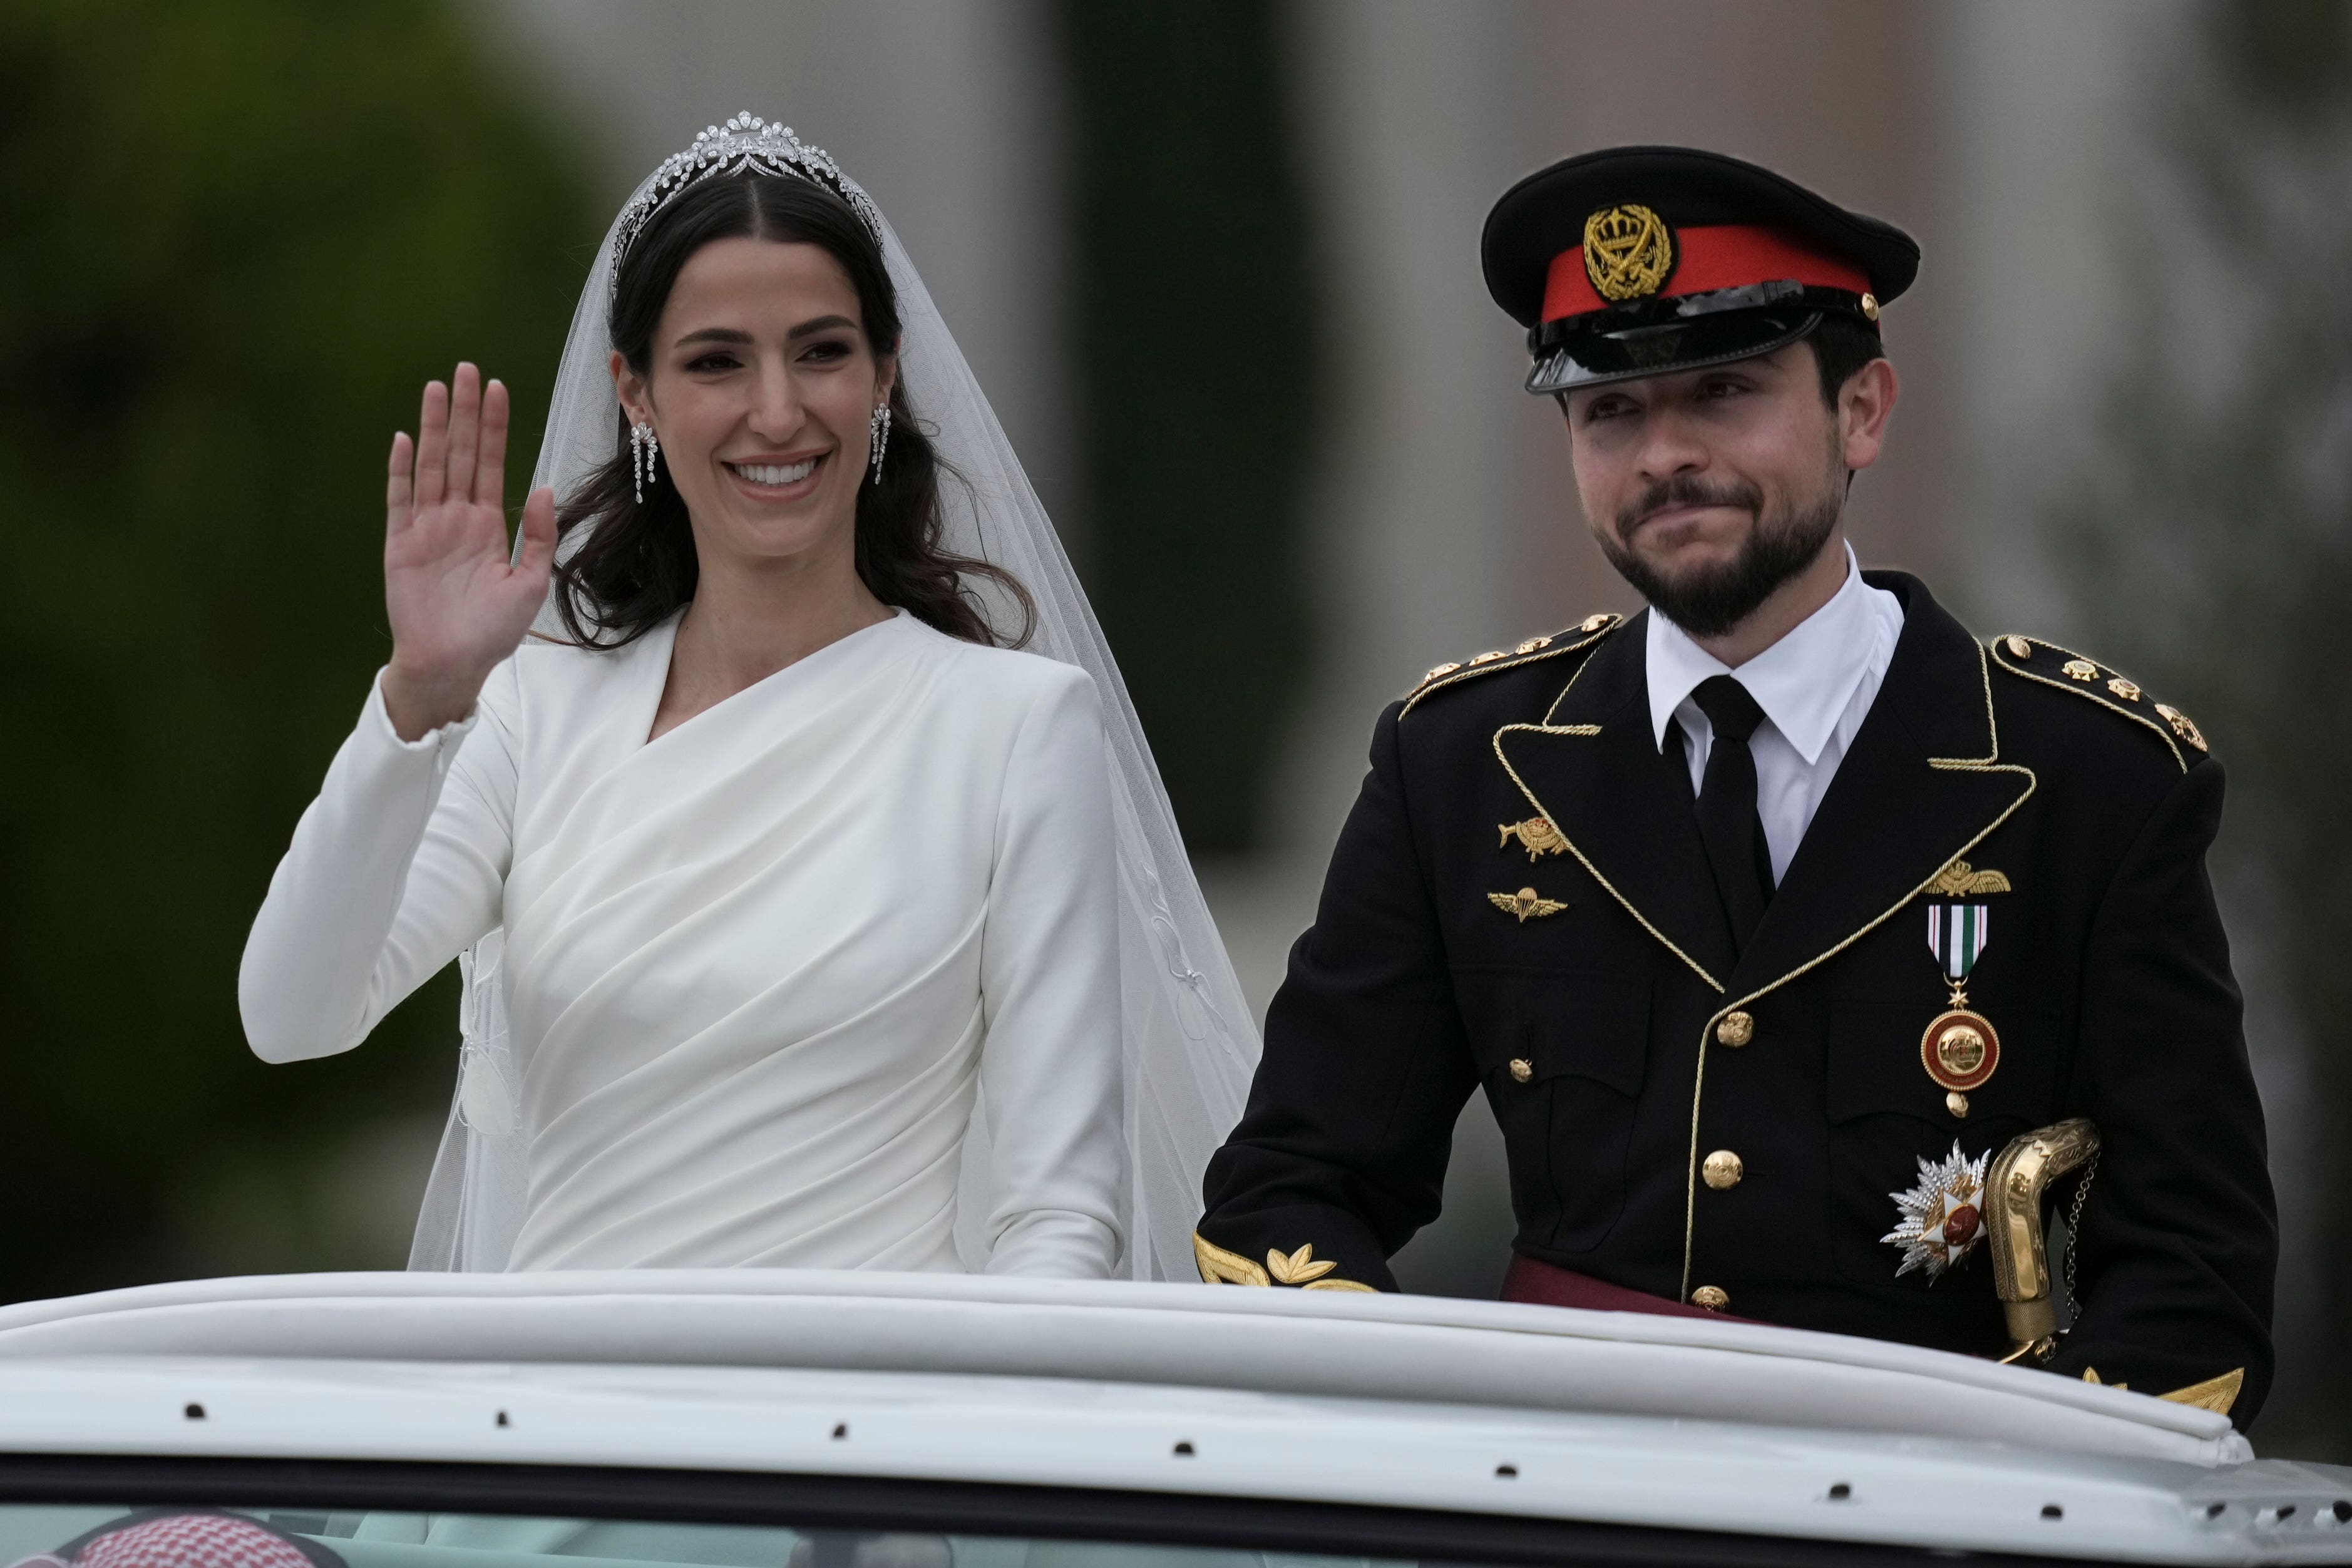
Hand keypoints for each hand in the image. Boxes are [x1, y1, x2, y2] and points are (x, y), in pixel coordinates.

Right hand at [381, 363, 556, 740]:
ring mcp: (426, 528)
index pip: (492, 463)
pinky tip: (404, 438)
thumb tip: (546, 488)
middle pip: (460, 453)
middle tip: (467, 369)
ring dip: (434, 427)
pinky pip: (399, 499)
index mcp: (488, 525)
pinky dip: (401, 470)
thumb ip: (539, 536)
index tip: (498, 389)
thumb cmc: (493, 632)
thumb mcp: (531, 584)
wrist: (452, 665)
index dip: (494, 427)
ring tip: (437, 388)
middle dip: (465, 412)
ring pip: (431, 465)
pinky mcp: (400, 544)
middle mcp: (457, 519)